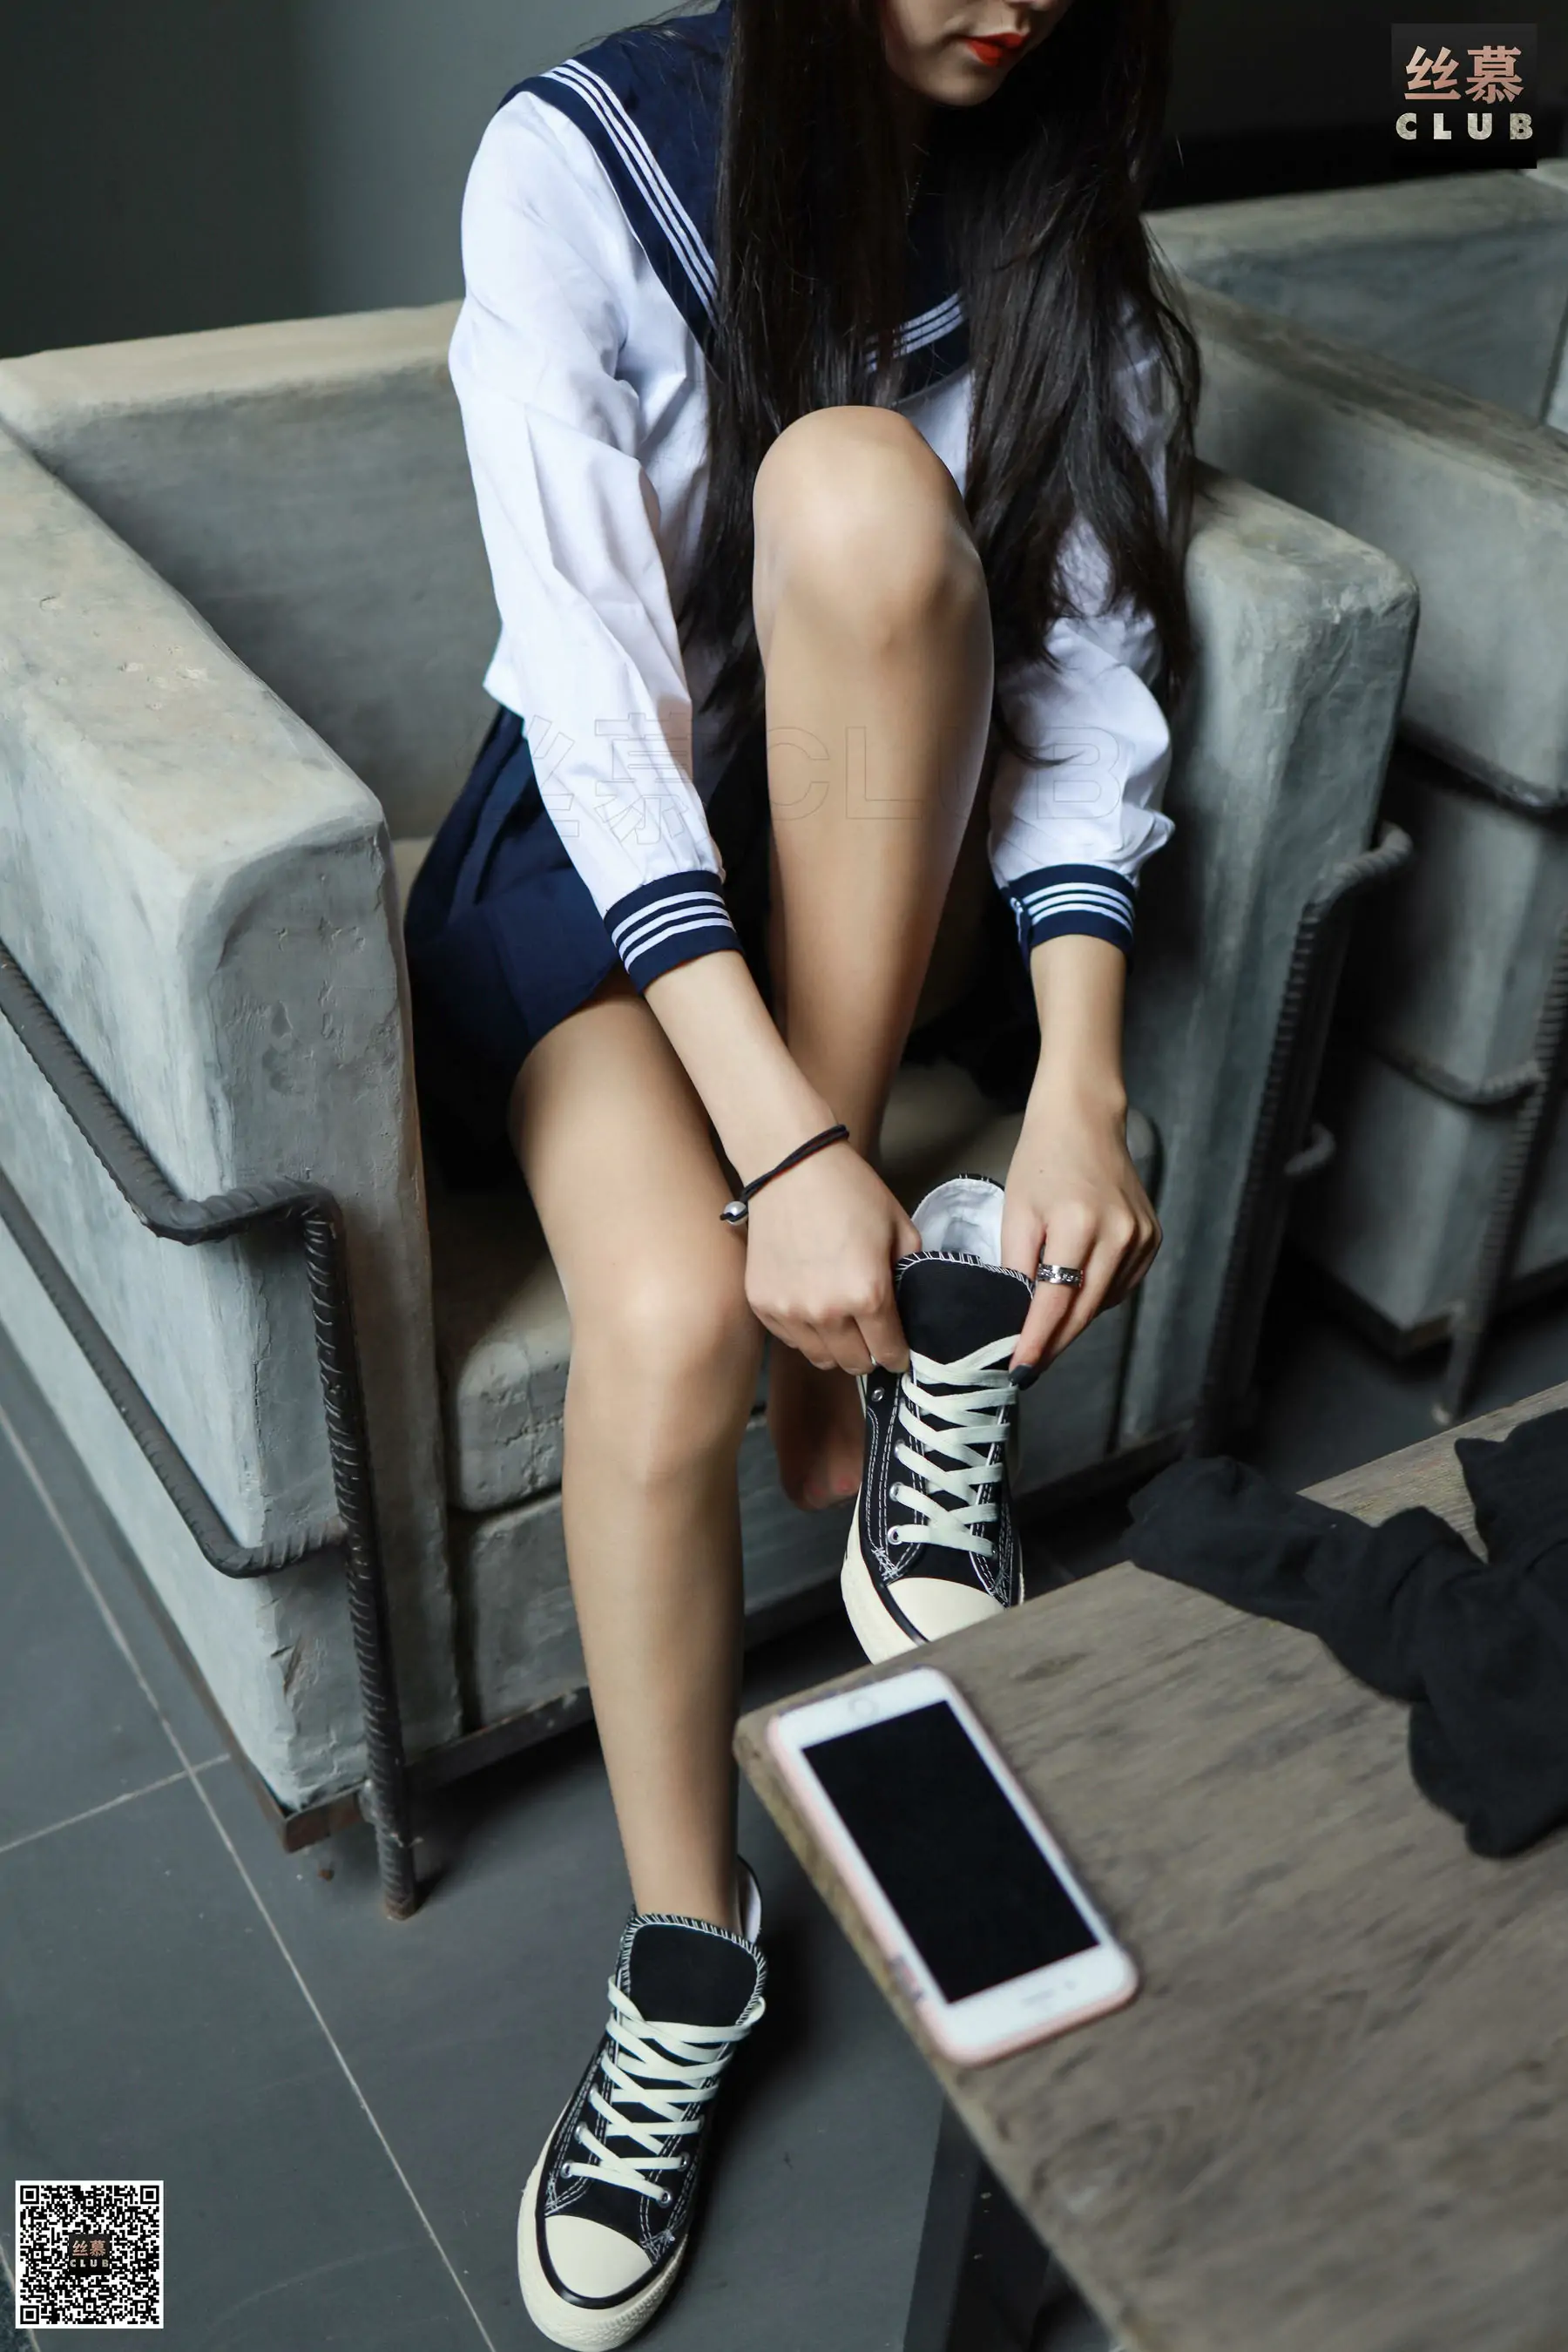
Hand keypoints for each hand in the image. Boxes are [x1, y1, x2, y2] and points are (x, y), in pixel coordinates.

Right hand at [742, 1142, 921, 1375]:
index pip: (889, 1353)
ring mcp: (789, 1311)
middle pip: (855, 1364)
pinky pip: (790, 1339)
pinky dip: (804, 1331)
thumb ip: (911, 1273)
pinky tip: (810, 1301)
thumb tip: (911, 1307)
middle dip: (869, 1352)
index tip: (897, 1347)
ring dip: (836, 1346)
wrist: (790, 1167)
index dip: (898, 1352)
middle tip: (870, 1331)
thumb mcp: (900, 1228)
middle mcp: (827, 1312)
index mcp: (868, 1294)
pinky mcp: (762, 1304)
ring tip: (840, 1318)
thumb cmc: (850, 1192)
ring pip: (821, 1359)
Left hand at [1001, 1086, 1160, 1376]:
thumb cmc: (1042, 1160)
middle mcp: (1118, 1234)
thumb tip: (1017, 1316)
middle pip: (1085, 1309)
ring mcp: (1141, 1236)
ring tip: (1047, 1329)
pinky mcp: (1152, 1237)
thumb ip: (1018, 1267)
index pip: (1056, 1301)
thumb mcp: (1017, 1212)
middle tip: (1029, 1365)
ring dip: (1076, 1320)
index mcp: (1078, 1225)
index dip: (1037, 1340)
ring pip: (1105, 1301)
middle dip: (1055, 1341)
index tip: (1020, 1370)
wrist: (1085, 1119)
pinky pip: (1122, 1285)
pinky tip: (1077, 1293)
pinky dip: (1098, 1296)